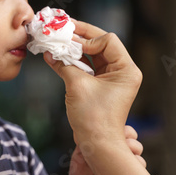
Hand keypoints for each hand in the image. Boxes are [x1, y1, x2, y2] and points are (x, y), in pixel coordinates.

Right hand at [44, 19, 141, 144]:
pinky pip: (88, 67)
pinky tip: (58, 56)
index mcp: (126, 69)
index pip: (108, 40)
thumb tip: (50, 52)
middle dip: (80, 38)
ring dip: (75, 49)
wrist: (97, 145)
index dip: (88, 38)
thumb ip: (64, 64)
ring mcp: (112, 78)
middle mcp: (122, 71)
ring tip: (58, 41)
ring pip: (93, 55)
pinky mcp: (102, 86)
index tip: (70, 42)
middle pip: (100, 44)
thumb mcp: (77, 85)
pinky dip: (74, 62)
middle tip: (61, 29)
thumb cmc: (93, 118)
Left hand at [67, 125, 145, 174]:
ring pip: (137, 148)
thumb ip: (82, 146)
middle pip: (131, 136)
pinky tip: (128, 166)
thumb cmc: (79, 174)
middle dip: (129, 136)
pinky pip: (140, 166)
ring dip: (134, 148)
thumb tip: (86, 134)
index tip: (116, 130)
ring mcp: (124, 161)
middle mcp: (117, 149)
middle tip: (123, 141)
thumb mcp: (77, 158)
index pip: (117, 128)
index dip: (119, 127)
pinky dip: (137, 163)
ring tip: (125, 153)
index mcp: (104, 141)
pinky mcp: (130, 174)